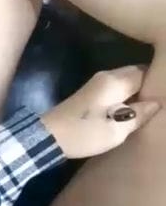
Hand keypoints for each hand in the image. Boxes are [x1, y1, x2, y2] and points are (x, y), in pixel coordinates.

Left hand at [42, 66, 160, 158]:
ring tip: (153, 102)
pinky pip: (118, 84)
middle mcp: (107, 76)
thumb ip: (139, 115)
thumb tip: (157, 102)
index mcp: (115, 82)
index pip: (144, 72)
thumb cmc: (85, 133)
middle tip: (162, 98)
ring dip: (139, 87)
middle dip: (150, 82)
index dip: (158, 81)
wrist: (51, 134)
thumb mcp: (116, 131)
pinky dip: (129, 91)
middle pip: (135, 72)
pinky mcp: (93, 90)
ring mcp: (98, 81)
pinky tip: (135, 105)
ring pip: (126, 78)